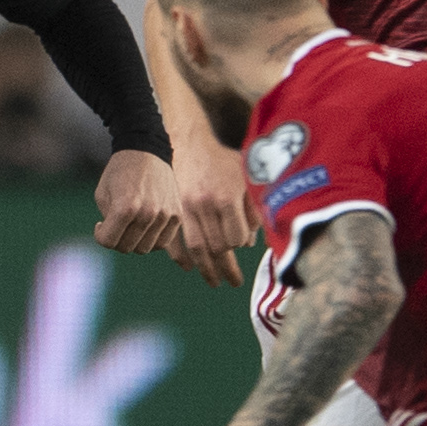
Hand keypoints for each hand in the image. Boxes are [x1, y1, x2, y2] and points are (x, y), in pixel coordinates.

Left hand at [92, 149, 183, 255]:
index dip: (100, 235)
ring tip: (131, 224)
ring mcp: (164, 215)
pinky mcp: (177, 215)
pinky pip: (162, 242)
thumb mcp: (102, 194)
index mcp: (125, 207)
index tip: (101, 224)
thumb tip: (117, 242)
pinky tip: (145, 225)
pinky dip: (151, 239)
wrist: (146, 150)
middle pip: (127, 248)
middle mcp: (147, 213)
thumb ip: (107, 221)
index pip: (108, 241)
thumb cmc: (119, 172)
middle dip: (117, 239)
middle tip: (116, 225)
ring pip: (145, 248)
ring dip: (134, 240)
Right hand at [168, 130, 255, 286]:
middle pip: (217, 247)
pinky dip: (180, 256)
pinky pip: (174, 239)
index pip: (236, 238)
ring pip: (196, 248)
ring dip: (206, 269)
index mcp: (226, 197)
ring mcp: (186, 209)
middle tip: (234, 283)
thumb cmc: (221, 160)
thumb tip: (252, 241)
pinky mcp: (173, 210)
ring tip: (214, 282)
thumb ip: (253, 207)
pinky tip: (188, 267)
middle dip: (227, 269)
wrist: (188, 143)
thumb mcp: (246, 177)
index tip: (242, 245)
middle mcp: (205, 206)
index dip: (241, 244)